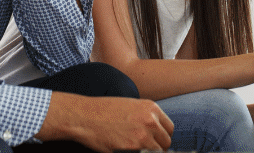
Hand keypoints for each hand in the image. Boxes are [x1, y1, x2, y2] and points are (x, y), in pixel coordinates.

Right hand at [40, 93, 172, 152]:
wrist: (85, 116)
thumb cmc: (103, 111)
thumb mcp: (130, 106)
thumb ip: (146, 117)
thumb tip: (156, 132)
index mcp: (151, 108)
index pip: (169, 128)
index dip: (162, 136)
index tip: (156, 140)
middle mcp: (150, 122)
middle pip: (166, 142)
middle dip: (157, 146)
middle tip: (144, 147)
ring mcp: (143, 137)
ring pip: (156, 152)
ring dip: (148, 152)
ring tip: (134, 148)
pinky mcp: (133, 149)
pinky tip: (127, 150)